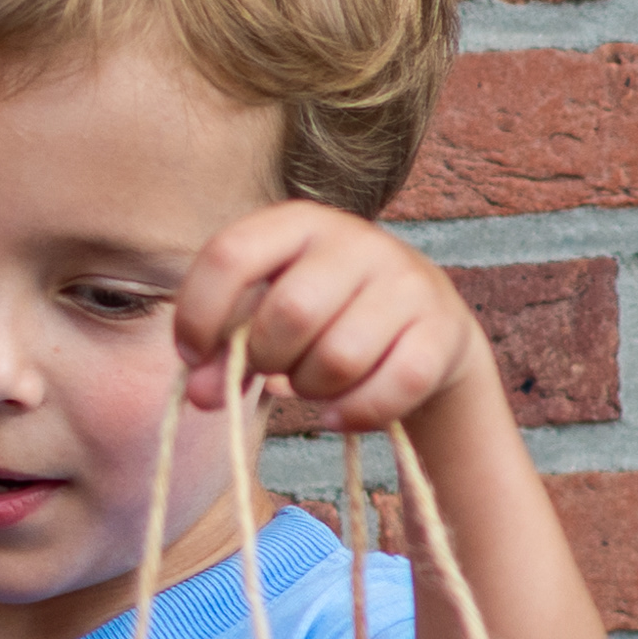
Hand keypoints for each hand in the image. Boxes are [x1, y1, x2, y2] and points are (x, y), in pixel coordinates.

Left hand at [174, 201, 489, 434]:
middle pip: (289, 313)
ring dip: (310, 388)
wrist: (421, 323)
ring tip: (309, 381)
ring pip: (339, 358)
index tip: (193, 354)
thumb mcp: (263, 315)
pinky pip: (391, 388)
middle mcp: (356, 241)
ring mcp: (406, 281)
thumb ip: (220, 350)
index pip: (230, 255)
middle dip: (265, 358)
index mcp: (298, 223)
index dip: (199, 314)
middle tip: (270, 368)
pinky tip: (336, 415)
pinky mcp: (443, 329)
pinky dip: (353, 414)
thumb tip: (200, 395)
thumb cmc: (322, 316)